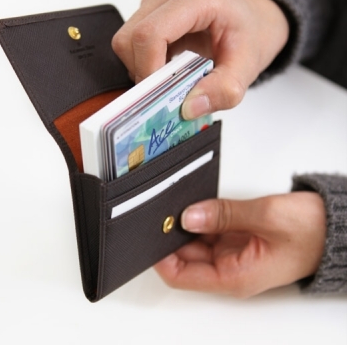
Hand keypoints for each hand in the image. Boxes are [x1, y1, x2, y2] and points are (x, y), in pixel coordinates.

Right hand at [112, 0, 288, 118]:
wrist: (252, 19)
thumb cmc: (250, 36)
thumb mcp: (246, 68)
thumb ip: (223, 91)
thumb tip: (189, 108)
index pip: (151, 33)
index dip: (148, 69)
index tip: (158, 94)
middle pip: (130, 38)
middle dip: (141, 71)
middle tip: (163, 90)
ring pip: (126, 41)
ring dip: (140, 67)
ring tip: (167, 78)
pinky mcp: (150, 10)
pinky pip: (131, 41)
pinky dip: (142, 62)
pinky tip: (165, 67)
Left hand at [154, 192, 325, 297]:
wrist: (336, 228)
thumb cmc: (311, 231)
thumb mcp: (266, 217)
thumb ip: (224, 215)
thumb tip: (189, 216)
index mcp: (234, 276)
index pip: (182, 275)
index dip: (161, 257)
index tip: (151, 234)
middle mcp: (228, 269)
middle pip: (184, 257)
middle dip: (170, 236)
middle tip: (159, 211)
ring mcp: (232, 254)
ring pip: (194, 242)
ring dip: (184, 226)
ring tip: (173, 204)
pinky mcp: (236, 240)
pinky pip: (208, 232)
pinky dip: (199, 219)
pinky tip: (193, 205)